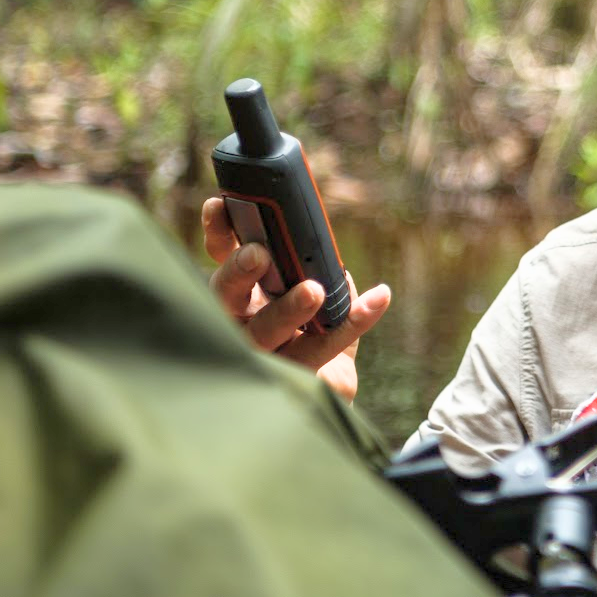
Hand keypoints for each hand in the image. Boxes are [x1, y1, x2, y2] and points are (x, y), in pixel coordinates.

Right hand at [202, 196, 391, 401]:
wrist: (325, 392)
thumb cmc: (313, 333)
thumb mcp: (315, 290)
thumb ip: (318, 266)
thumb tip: (331, 260)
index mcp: (242, 296)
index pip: (223, 260)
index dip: (219, 233)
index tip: (218, 205)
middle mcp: (242, 324)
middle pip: (227, 295)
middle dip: (240, 271)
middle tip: (258, 254)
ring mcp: (263, 355)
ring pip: (263, 332)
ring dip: (288, 307)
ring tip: (314, 290)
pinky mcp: (295, 378)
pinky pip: (322, 352)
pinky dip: (354, 322)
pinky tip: (378, 298)